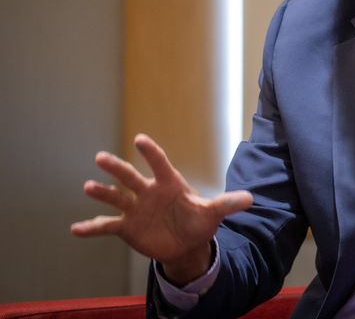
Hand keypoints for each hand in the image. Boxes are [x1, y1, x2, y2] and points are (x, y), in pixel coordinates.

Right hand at [71, 134, 252, 284]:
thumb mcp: (213, 213)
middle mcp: (148, 192)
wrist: (185, 244)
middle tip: (101, 157)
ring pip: (115, 197)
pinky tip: (75, 229)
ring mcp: (135, 208)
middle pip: (130, 177)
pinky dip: (91, 227)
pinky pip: (106, 225)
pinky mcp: (126, 227)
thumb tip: (251, 199)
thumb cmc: (198, 221)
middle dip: (117, 168)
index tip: (141, 139)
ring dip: (102, 193)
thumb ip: (227, 204)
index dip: (151, 152)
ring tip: (89, 187)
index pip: (159, 163)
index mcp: (169, 183)